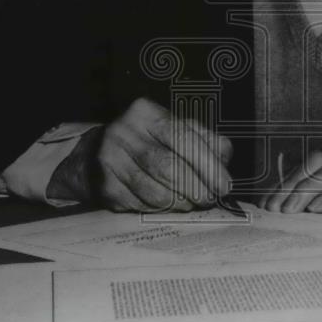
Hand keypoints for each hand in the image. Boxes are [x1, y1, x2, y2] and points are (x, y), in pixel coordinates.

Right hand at [48, 97, 232, 211]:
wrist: (98, 152)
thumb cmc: (149, 140)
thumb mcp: (176, 129)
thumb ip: (204, 140)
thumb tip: (223, 161)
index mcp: (146, 112)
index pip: (182, 137)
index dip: (207, 164)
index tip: (223, 185)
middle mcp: (124, 132)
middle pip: (168, 167)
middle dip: (196, 188)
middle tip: (210, 199)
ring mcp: (110, 159)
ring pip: (154, 191)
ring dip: (180, 203)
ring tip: (191, 203)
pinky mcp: (104, 186)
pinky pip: (140, 205)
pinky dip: (160, 209)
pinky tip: (167, 205)